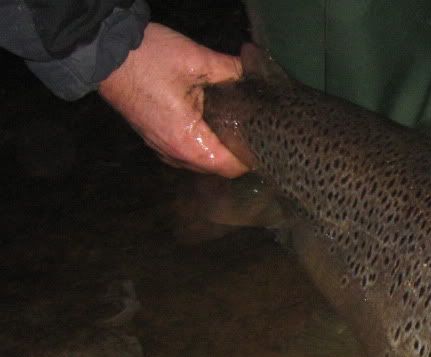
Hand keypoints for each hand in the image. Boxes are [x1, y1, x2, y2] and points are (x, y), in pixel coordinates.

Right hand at [98, 23, 247, 176]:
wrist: (104, 52)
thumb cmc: (146, 58)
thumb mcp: (196, 60)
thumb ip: (231, 71)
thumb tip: (254, 75)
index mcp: (187, 142)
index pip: (230, 168)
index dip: (250, 157)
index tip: (264, 140)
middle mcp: (174, 153)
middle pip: (218, 167)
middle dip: (237, 152)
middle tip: (255, 128)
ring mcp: (162, 148)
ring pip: (201, 160)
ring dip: (219, 148)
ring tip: (236, 126)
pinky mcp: (155, 139)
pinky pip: (186, 151)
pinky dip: (202, 143)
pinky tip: (211, 123)